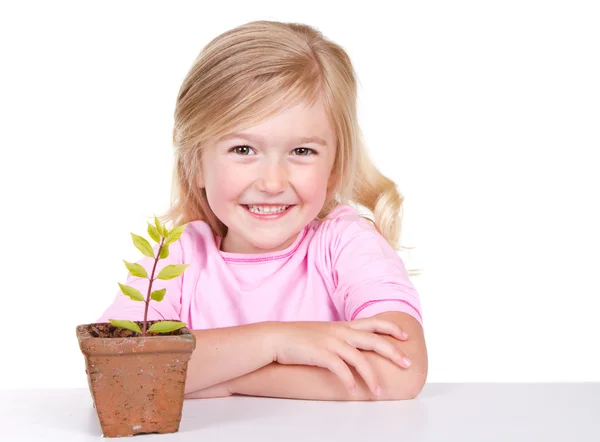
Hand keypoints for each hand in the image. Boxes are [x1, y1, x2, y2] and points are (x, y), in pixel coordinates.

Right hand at [270, 317, 410, 395]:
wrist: (276, 338)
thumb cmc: (298, 338)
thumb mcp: (323, 333)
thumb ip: (339, 338)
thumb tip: (353, 349)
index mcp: (343, 326)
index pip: (373, 322)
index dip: (391, 328)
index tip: (405, 336)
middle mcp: (340, 331)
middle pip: (374, 340)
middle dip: (393, 352)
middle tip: (407, 363)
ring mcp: (331, 342)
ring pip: (360, 359)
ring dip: (372, 377)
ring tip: (379, 391)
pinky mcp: (320, 354)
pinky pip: (340, 369)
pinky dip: (349, 382)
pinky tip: (353, 392)